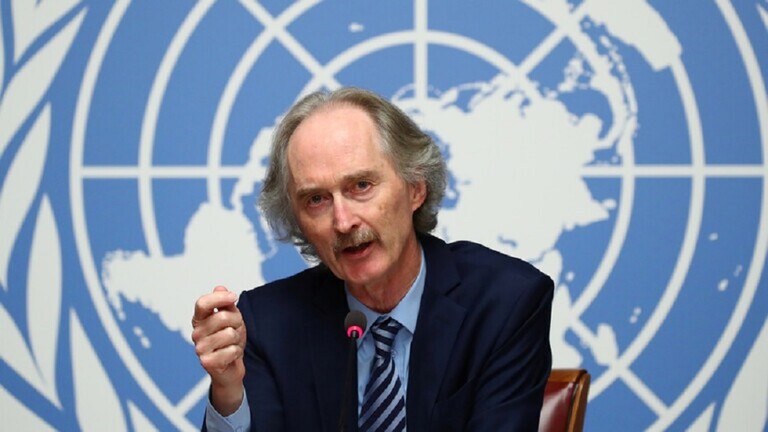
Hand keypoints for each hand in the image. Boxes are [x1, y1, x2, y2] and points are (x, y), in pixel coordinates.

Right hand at [191, 286, 245, 414]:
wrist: (231, 366)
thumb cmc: (230, 340)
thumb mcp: (231, 317)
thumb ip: (226, 303)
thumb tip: (220, 287)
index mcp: (200, 319)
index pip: (202, 303)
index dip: (219, 297)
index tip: (234, 297)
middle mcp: (196, 333)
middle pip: (222, 317)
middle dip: (236, 322)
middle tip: (235, 329)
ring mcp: (199, 348)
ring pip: (229, 334)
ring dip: (237, 339)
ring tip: (232, 344)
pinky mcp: (206, 362)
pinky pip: (231, 350)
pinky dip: (236, 352)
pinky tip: (230, 355)